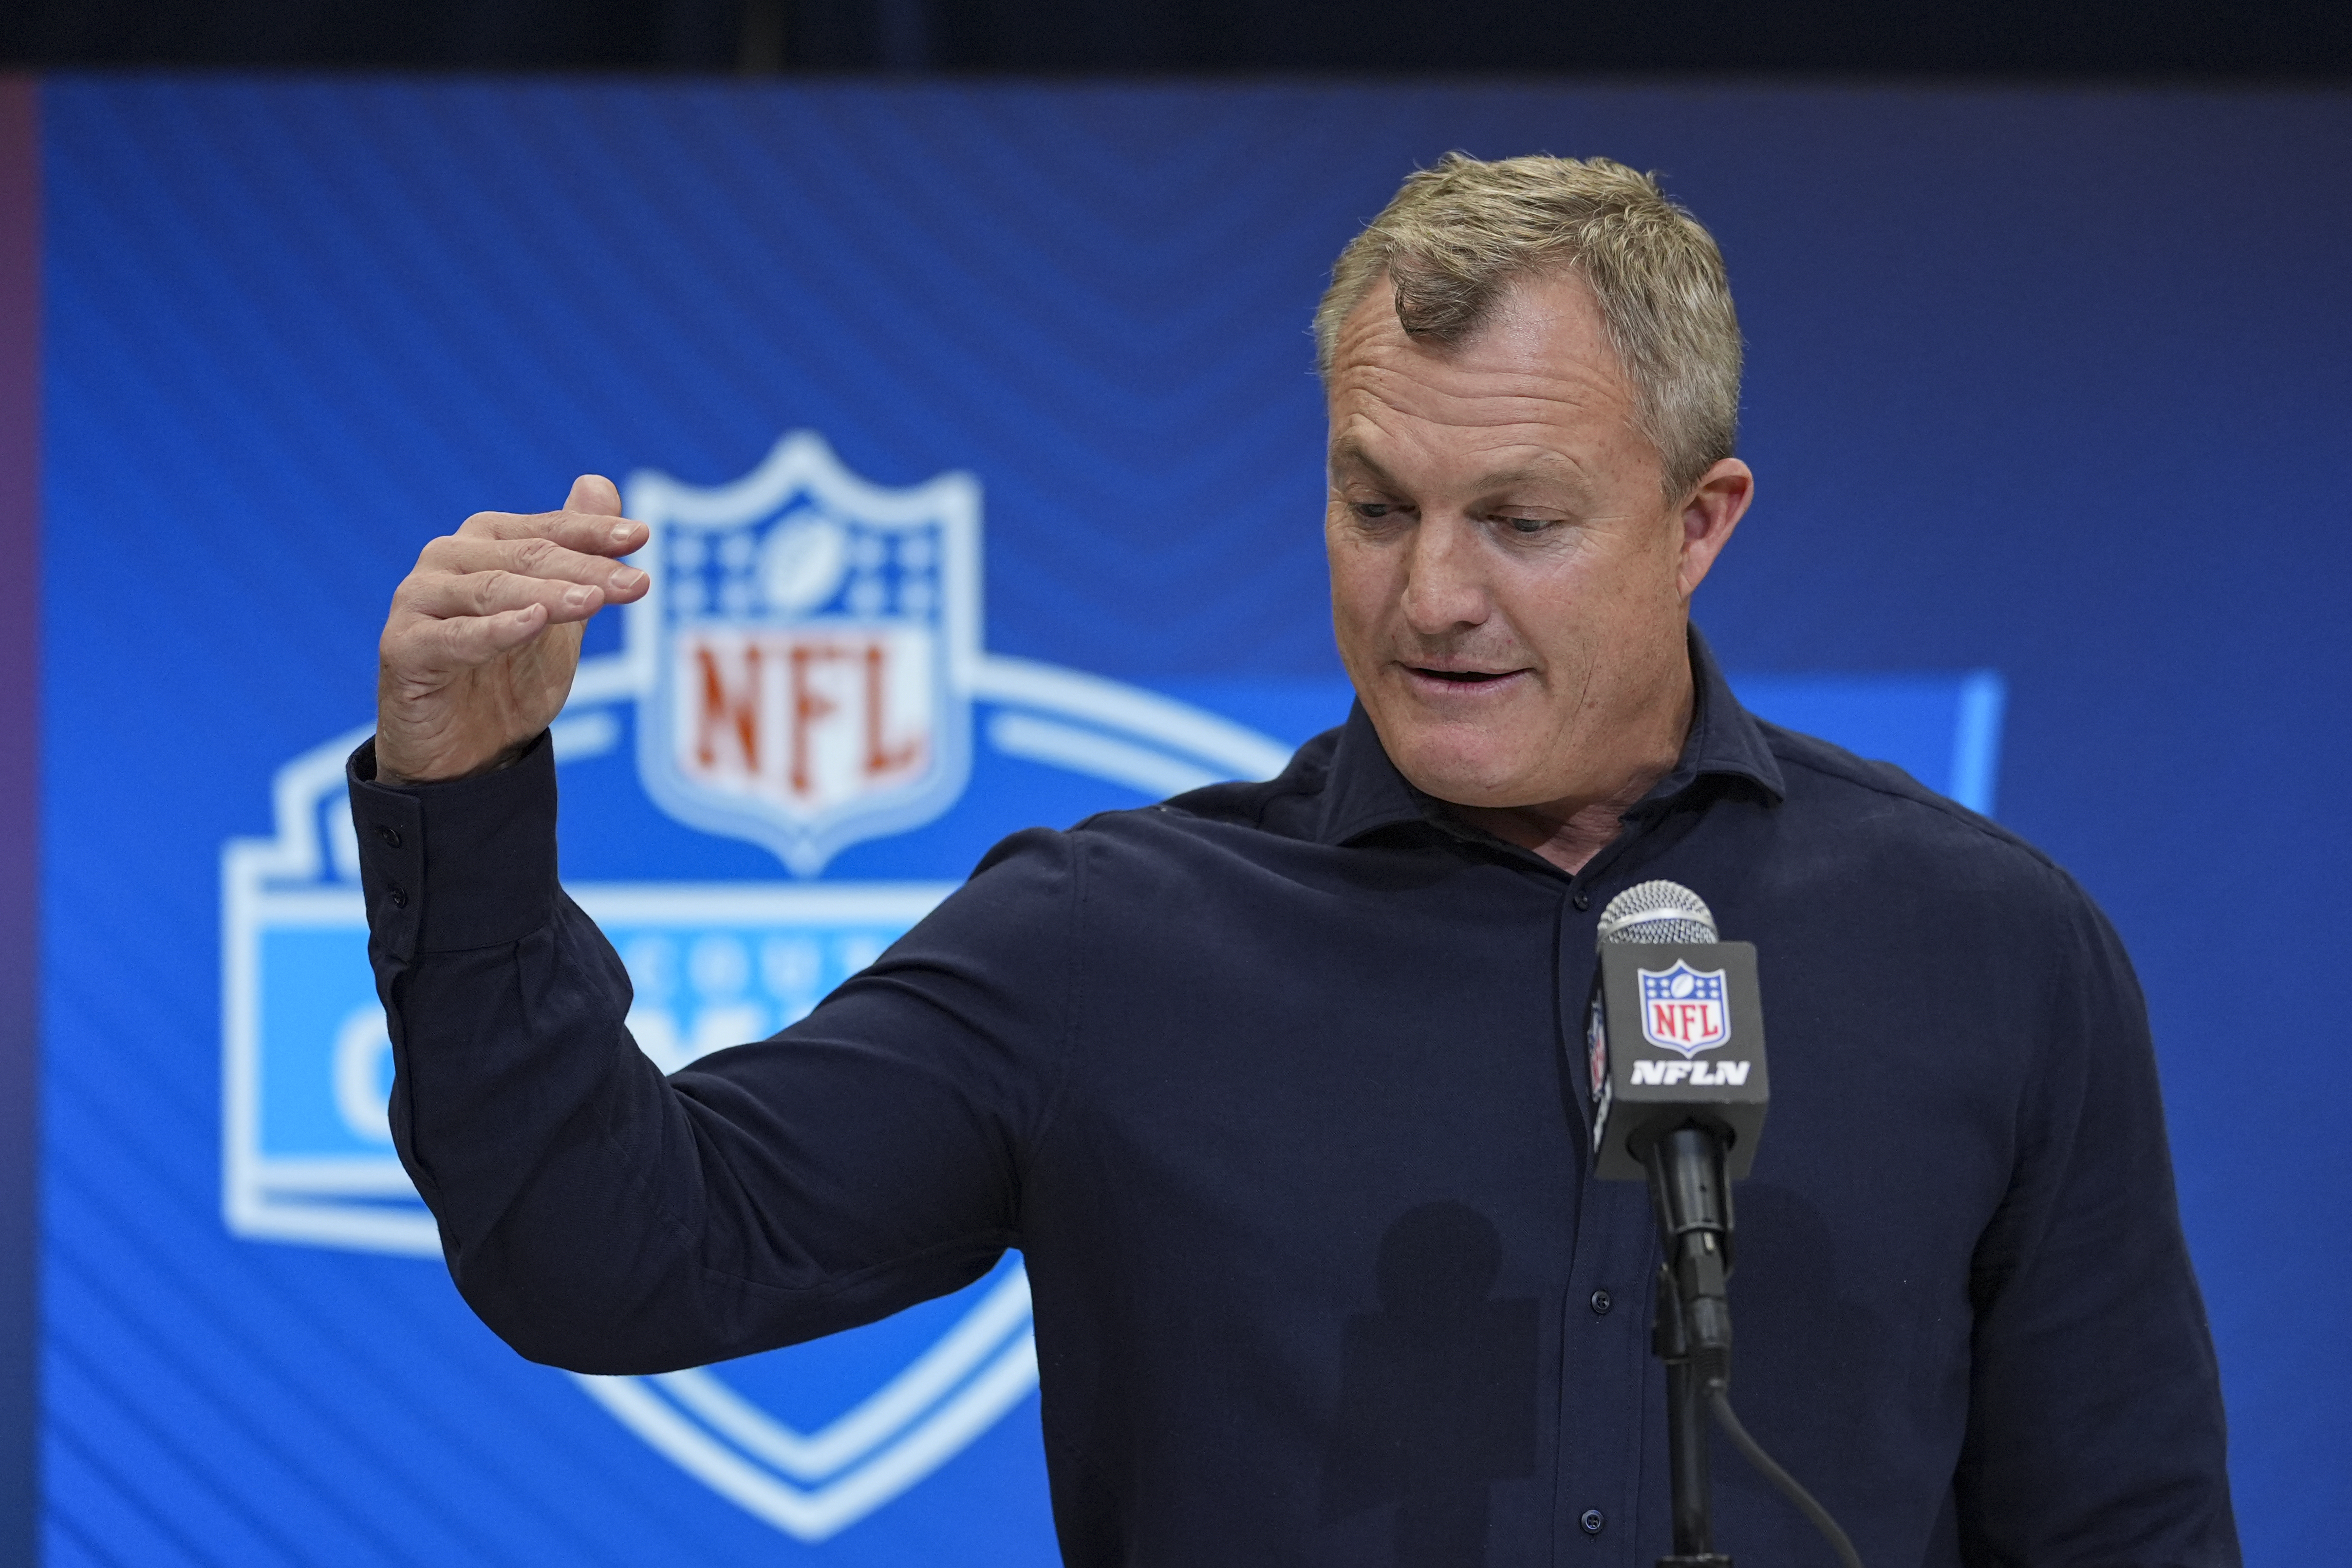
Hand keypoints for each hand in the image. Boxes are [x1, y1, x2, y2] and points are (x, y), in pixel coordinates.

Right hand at [376, 475, 650, 784]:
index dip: (594, 532)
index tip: (642, 536)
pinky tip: (533, 622)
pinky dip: (495, 629)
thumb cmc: (511, 675)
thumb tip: (599, 483)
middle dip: (586, 569)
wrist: (468, 753)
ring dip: (547, 595)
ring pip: (492, 589)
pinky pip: (453, 635)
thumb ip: (577, 556)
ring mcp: (418, 600)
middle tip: (637, 583)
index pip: (549, 530)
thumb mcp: (558, 614)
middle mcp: (447, 559)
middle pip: (527, 557)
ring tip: (592, 601)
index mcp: (485, 542)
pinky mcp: (403, 646)